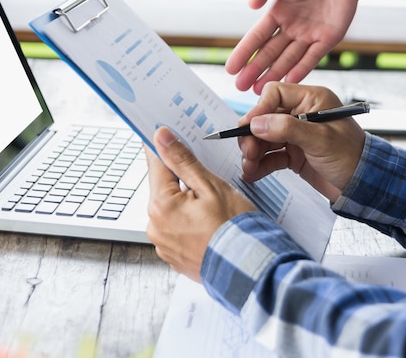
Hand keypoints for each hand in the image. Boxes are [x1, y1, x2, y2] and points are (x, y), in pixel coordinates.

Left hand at [145, 127, 256, 281]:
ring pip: (172, 210)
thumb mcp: (211, 186)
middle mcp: (155, 227)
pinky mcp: (174, 257)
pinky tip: (210, 224)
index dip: (165, 147)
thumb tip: (161, 137)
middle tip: (208, 181)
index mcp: (160, 206)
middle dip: (182, 181)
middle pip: (164, 189)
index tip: (166, 135)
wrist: (249, 269)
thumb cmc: (234, 229)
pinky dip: (190, 223)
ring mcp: (163, 245)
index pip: (156, 164)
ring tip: (214, 209)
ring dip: (187, 203)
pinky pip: (177, 230)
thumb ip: (183, 160)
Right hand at [225, 0, 359, 93]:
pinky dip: (301, 69)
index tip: (231, 69)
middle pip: (269, 53)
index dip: (244, 53)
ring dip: (274, 74)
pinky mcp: (326, 40)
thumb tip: (250, 4)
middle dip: (255, 70)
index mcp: (277, 14)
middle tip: (240, 87)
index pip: (257, 37)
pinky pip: (312, 58)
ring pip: (287, 60)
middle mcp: (290, 29)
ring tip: (259, 91)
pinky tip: (289, 81)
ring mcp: (308, 37)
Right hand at [238, 82, 364, 200]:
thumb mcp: (320, 139)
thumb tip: (256, 123)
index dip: (259, 110)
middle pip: (265, 117)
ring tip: (248, 167)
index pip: (275, 94)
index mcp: (312, 99)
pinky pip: (271, 155)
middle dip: (253, 136)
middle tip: (247, 153)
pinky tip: (252, 173)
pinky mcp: (294, 153)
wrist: (364, 185)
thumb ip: (287, 129)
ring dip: (253, 152)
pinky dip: (260, 164)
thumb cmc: (352, 157)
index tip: (247, 127)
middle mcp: (302, 113)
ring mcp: (297, 134)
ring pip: (264, 138)